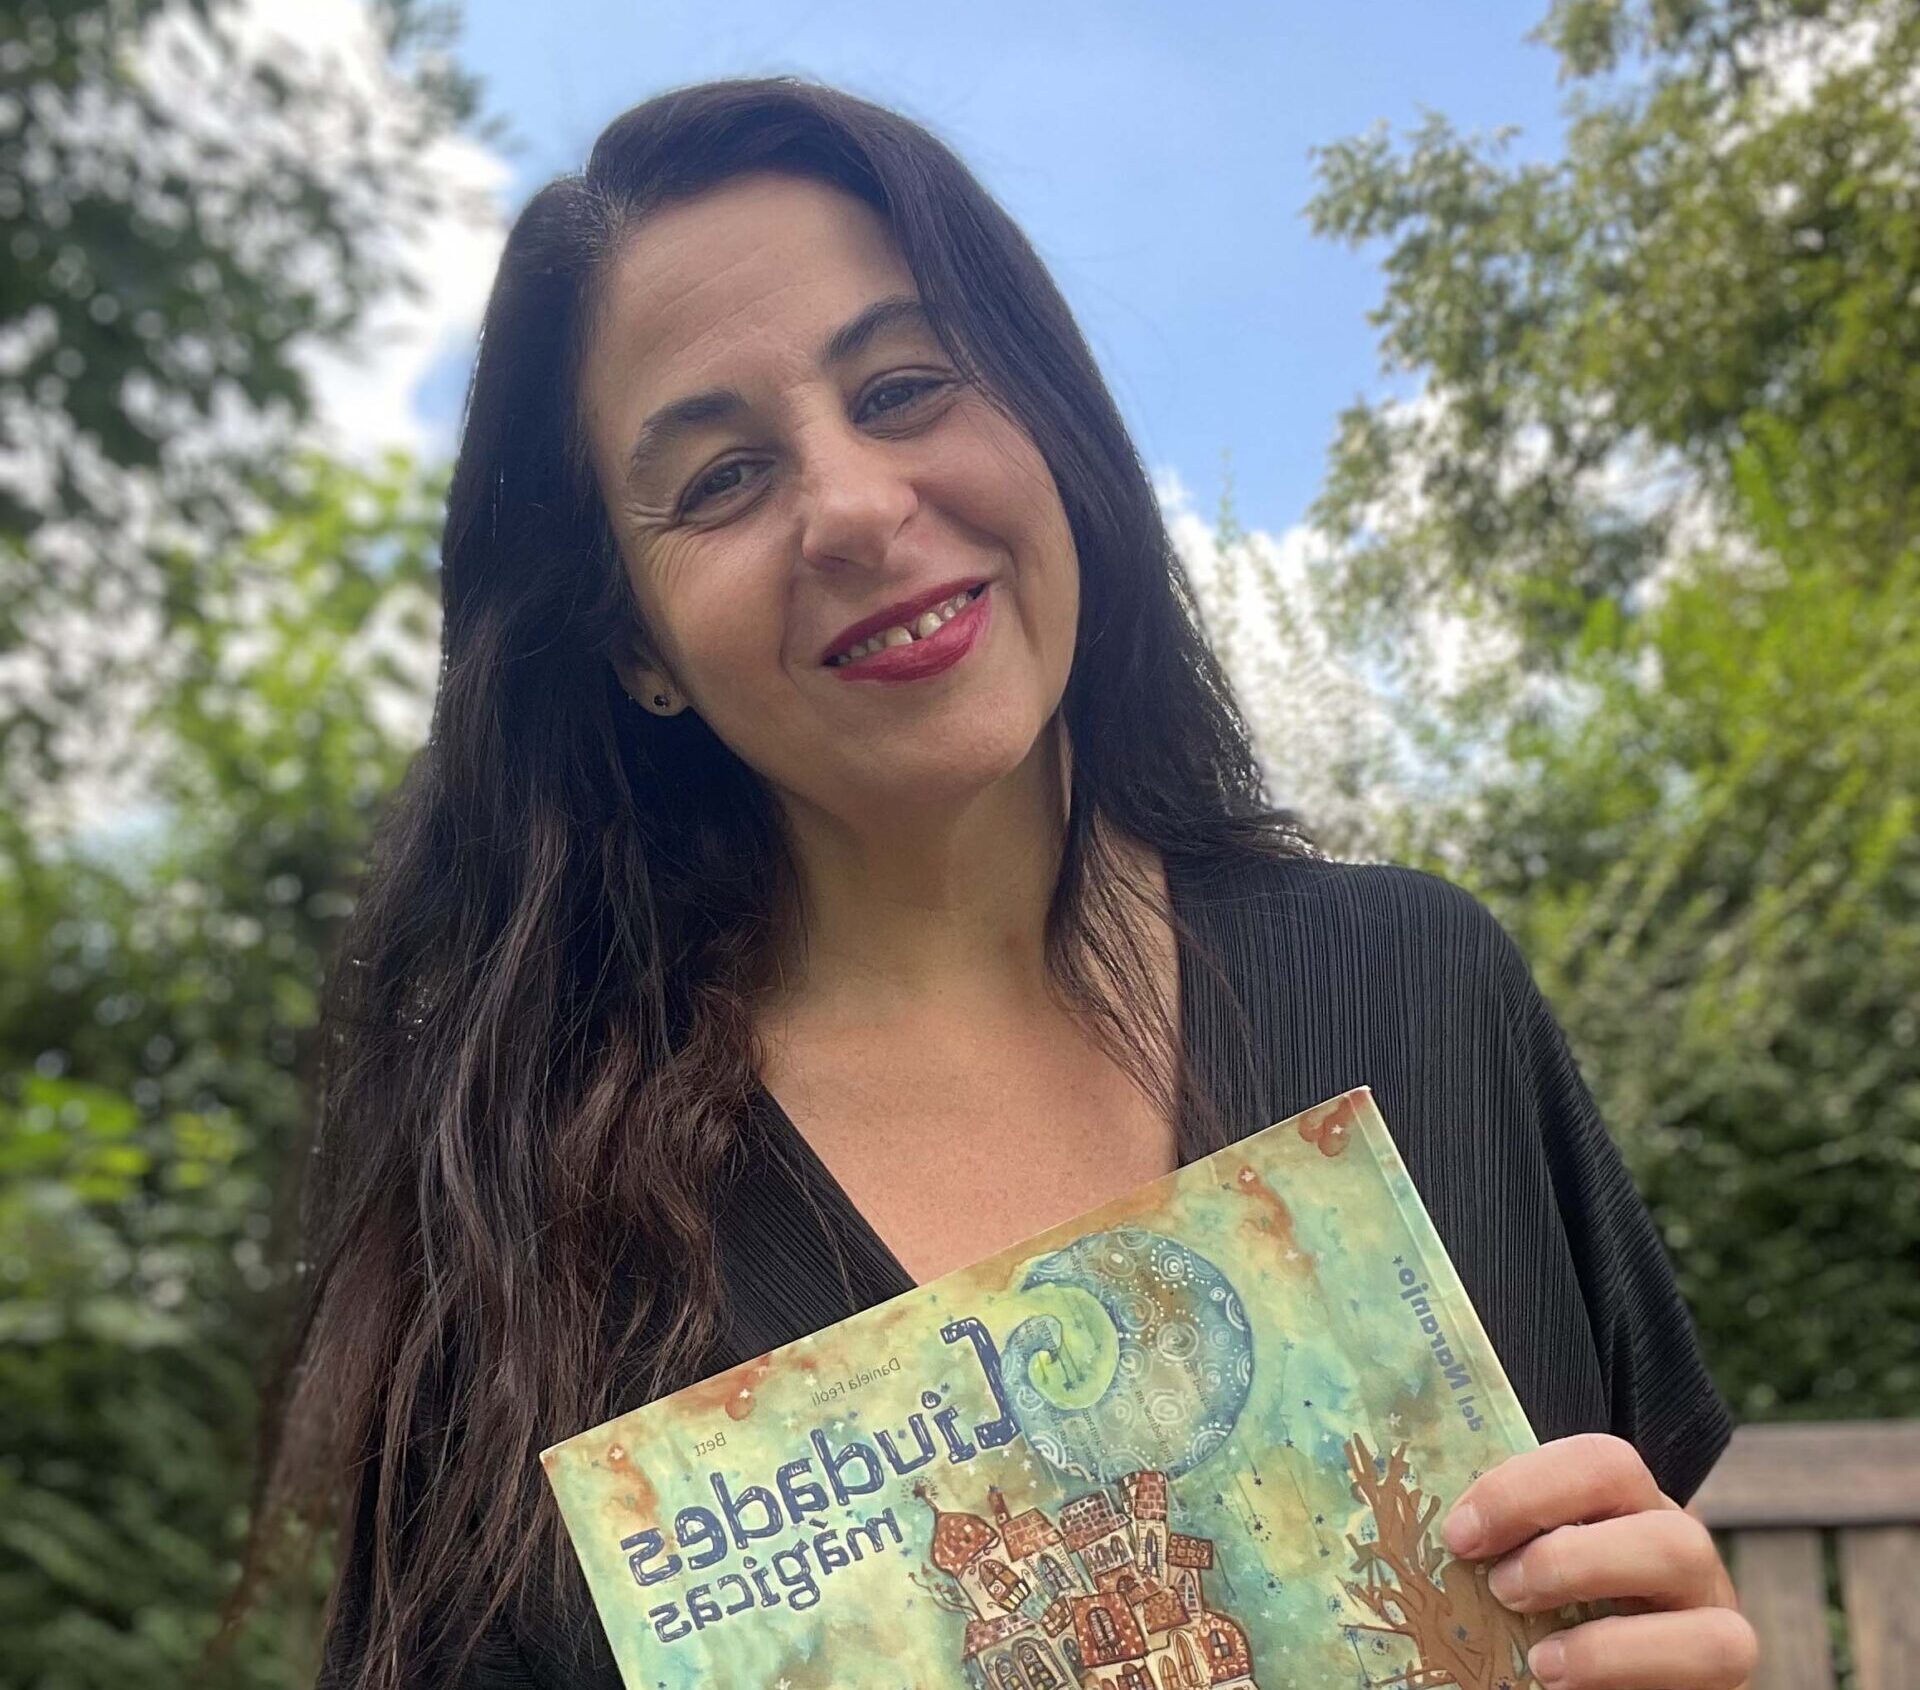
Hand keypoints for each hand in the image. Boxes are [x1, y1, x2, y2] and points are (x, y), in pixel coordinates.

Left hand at [1440, 1433, 1756, 1689]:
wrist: (1599, 1674)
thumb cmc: (1547, 1611)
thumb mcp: (1527, 1563)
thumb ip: (1501, 1540)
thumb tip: (1442, 1534)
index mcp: (1630, 1505)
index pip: (1602, 1463)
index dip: (1525, 1491)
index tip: (1460, 1534)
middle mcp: (1682, 1551)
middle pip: (1668, 1529)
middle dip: (1570, 1561)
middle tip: (1502, 1591)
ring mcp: (1714, 1616)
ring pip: (1702, 1605)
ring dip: (1609, 1637)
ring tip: (1540, 1660)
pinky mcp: (1726, 1675)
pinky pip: (1711, 1661)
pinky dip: (1626, 1675)